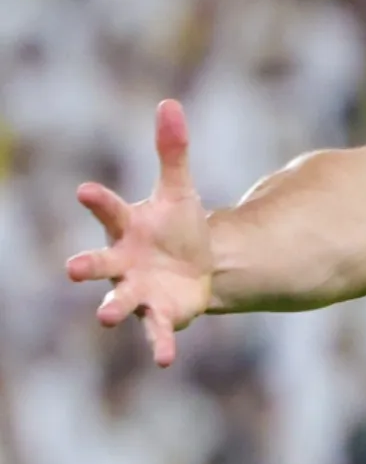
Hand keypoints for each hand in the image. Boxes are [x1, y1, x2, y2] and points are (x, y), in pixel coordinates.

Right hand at [66, 100, 212, 366]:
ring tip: (105, 317)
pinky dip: (160, 344)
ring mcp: (138, 290)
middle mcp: (124, 262)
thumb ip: (172, 151)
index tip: (85, 190)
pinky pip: (158, 332)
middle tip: (71, 268)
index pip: (109, 210)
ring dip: (112, 309)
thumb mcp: (179, 190)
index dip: (98, 200)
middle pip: (99, 263)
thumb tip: (169, 104)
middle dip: (86, 265)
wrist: (196, 268)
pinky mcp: (161, 315)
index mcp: (127, 228)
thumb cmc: (177, 227)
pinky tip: (164, 360)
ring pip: (119, 302)